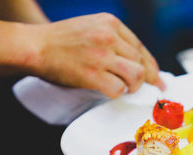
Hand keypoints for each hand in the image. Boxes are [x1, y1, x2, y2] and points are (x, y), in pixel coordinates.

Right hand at [30, 13, 164, 97]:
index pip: (141, 47)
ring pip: (136, 76)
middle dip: (147, 79)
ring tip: (124, 88)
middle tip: (146, 89)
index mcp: (110, 23)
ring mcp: (101, 55)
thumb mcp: (92, 28)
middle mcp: (109, 37)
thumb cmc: (61, 40)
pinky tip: (110, 90)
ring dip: (133, 86)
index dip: (152, 65)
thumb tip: (137, 62)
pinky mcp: (92, 74)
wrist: (35, 46)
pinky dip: (117, 93)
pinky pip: (118, 89)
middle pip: (141, 62)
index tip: (157, 78)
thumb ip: (114, 41)